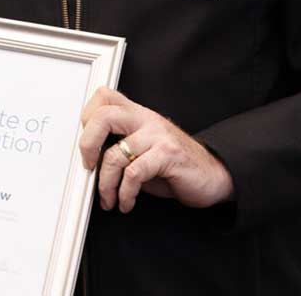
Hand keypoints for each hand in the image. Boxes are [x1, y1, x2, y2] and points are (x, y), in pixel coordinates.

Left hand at [78, 87, 234, 212]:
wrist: (214, 176)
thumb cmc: (174, 166)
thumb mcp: (143, 151)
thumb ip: (119, 147)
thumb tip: (88, 160)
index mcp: (138, 114)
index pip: (104, 98)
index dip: (87, 117)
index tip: (86, 144)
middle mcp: (147, 120)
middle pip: (103, 116)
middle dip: (87, 145)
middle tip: (88, 167)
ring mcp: (159, 135)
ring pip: (115, 154)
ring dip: (106, 184)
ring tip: (109, 199)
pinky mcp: (168, 155)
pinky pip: (134, 174)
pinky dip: (125, 193)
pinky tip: (126, 202)